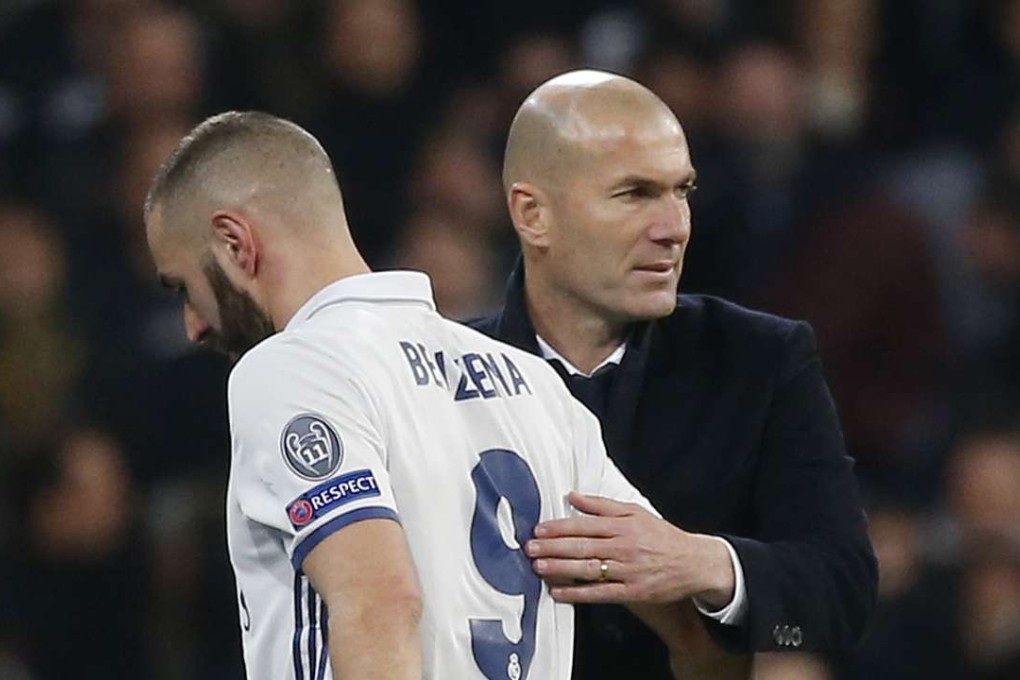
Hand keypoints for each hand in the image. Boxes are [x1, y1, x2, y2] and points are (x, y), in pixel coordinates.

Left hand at [525, 491, 734, 605]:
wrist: (694, 563)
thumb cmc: (662, 536)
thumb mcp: (636, 512)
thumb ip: (603, 505)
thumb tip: (573, 496)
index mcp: (623, 526)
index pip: (585, 525)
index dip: (560, 527)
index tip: (540, 530)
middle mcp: (624, 547)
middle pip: (583, 546)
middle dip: (554, 547)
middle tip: (530, 548)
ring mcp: (628, 571)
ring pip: (589, 569)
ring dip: (561, 569)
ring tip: (539, 567)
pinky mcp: (632, 592)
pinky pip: (600, 593)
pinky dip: (578, 593)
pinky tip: (559, 592)